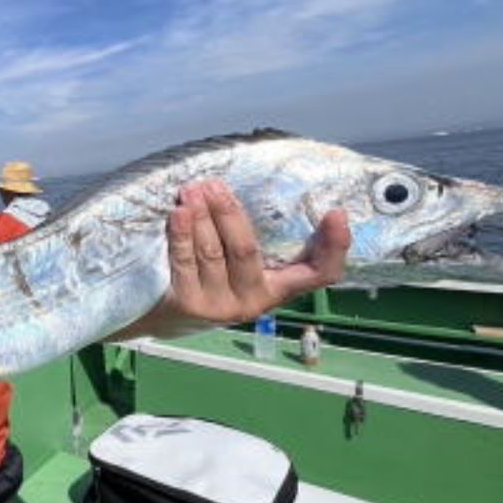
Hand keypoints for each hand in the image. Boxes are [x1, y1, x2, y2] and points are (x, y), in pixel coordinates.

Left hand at [127, 180, 349, 337]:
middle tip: (215, 184)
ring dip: (201, 217)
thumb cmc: (209, 278)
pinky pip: (184, 262)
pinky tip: (178, 213)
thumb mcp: (238, 263)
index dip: (334, 247)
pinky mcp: (189, 305)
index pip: (318, 274)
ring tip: (192, 190)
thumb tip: (256, 188)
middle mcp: (253, 301)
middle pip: (246, 251)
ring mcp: (220, 306)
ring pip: (212, 252)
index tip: (337, 213)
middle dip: (229, 213)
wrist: (165, 317)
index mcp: (276, 287)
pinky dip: (181, 234)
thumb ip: (251, 236)